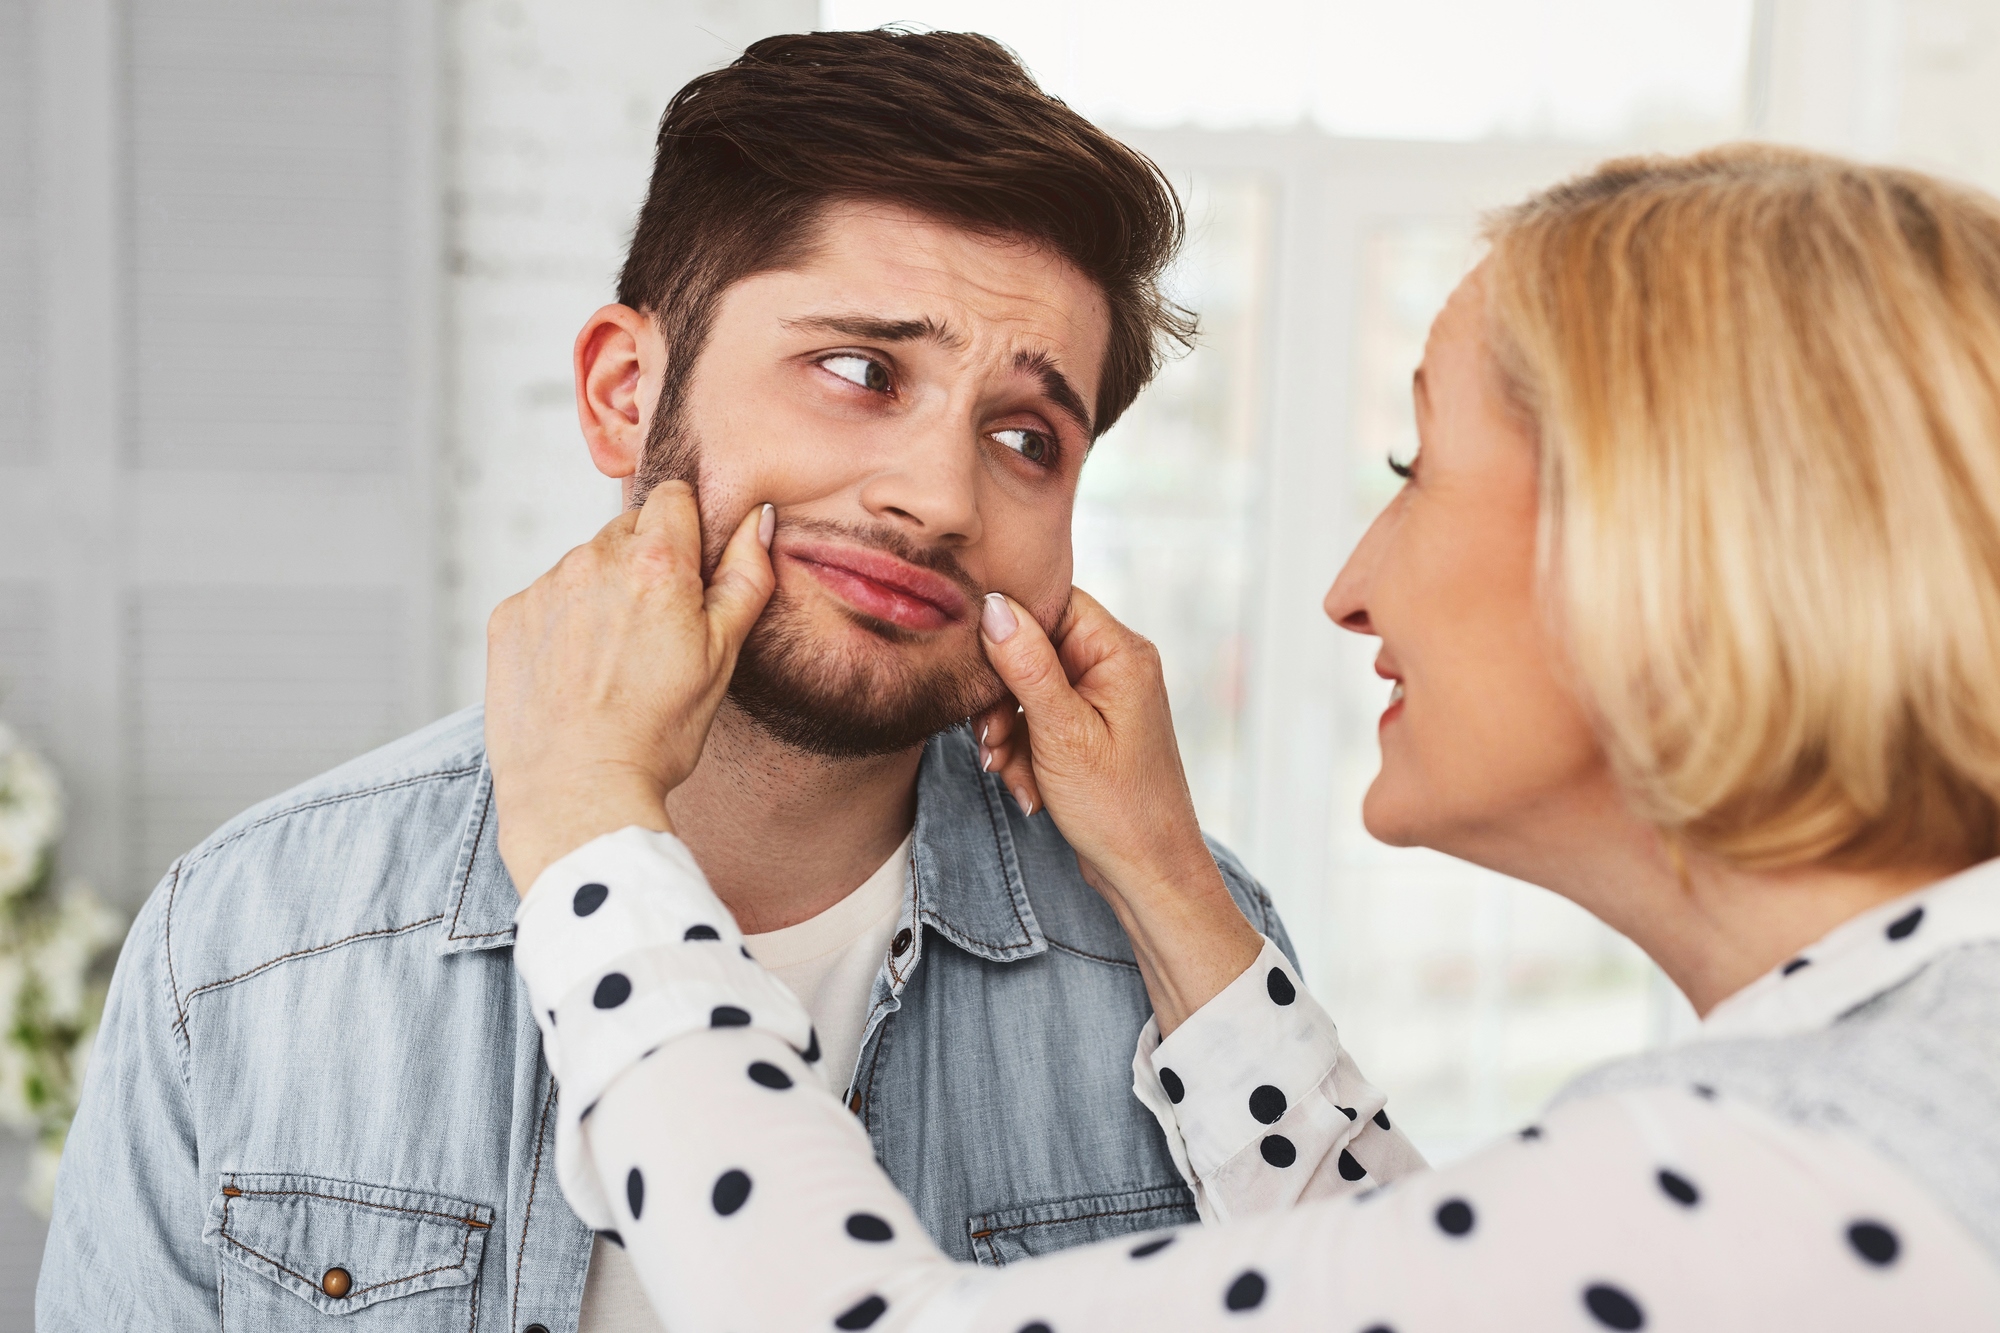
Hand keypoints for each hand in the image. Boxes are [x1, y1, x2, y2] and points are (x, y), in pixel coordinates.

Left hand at [485, 482, 775, 893]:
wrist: (578, 793)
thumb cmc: (657, 733)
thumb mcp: (723, 656)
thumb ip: (745, 576)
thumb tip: (756, 519)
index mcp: (656, 562)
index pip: (673, 497)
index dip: (688, 532)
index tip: (690, 574)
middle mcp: (592, 559)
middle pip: (627, 530)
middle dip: (645, 564)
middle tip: (655, 632)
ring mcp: (544, 587)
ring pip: (585, 565)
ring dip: (602, 593)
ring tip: (613, 662)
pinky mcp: (508, 617)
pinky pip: (546, 599)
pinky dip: (562, 623)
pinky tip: (576, 673)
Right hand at [973, 589, 1260, 1033]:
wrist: (1148, 873)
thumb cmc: (1118, 809)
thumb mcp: (1061, 734)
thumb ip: (1027, 665)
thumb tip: (994, 604)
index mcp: (1120, 653)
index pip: (1051, 602)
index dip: (1008, 629)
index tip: (979, 668)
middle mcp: (1115, 666)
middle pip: (1032, 647)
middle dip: (1002, 697)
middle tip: (992, 740)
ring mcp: (1102, 698)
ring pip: (1027, 687)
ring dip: (1007, 731)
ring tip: (1009, 772)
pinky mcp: (1089, 728)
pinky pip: (1038, 719)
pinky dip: (1022, 749)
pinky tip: (1025, 786)